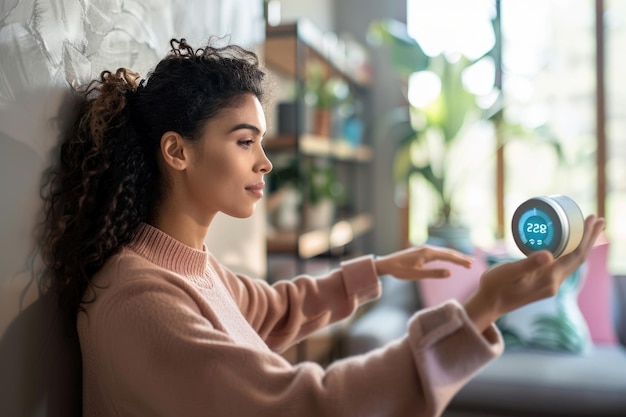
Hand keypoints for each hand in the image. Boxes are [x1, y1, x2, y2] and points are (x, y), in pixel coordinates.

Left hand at [374, 245, 473, 279]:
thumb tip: (450, 272)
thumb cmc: (400, 271)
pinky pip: (437, 253)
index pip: (448, 256)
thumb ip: (434, 274)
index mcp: (428, 253)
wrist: (386, 264)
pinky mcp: (421, 252)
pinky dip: (446, 256)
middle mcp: (427, 248)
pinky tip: (449, 259)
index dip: (460, 261)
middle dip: (460, 257)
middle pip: (448, 252)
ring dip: (454, 256)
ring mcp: (424, 249)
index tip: (470, 265)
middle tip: (472, 263)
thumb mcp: (417, 275)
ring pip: (443, 252)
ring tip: (464, 261)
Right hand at [464, 214, 605, 332]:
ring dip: (582, 245)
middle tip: (598, 219)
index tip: (593, 218)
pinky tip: (567, 246)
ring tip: (587, 230)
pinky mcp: (544, 284)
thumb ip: (528, 264)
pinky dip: (571, 251)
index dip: (586, 236)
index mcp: (549, 278)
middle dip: (590, 238)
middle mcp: (554, 283)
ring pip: (573, 262)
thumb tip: (548, 255)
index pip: (576, 254)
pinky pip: (564, 265)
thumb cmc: (495, 286)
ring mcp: (550, 285)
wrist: (488, 305)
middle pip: (579, 258)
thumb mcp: (510, 272)